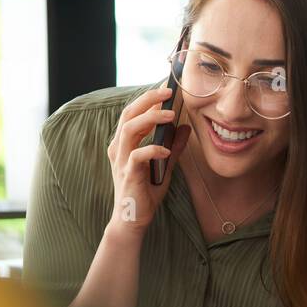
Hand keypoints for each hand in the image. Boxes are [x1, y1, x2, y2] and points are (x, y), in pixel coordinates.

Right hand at [105, 86, 191, 237]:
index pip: (134, 113)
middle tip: (168, 91)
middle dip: (148, 100)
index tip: (167, 87)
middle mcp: (119, 148)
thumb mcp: (165, 165)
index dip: (148, 98)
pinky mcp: (127, 175)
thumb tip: (186, 127)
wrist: (133, 219)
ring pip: (129, 130)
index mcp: (125, 142)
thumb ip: (174, 147)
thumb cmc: (146, 191)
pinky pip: (136, 157)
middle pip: (128, 114)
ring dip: (150, 119)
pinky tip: (166, 150)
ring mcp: (121, 161)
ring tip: (171, 115)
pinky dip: (152, 150)